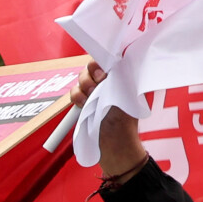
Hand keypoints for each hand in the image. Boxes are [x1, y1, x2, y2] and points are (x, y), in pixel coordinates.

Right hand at [72, 65, 147, 179]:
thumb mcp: (128, 94)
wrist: (115, 143)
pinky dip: (77, 98)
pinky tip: (83, 105)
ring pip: (81, 79)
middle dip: (91, 73)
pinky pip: (74, 93)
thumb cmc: (127, 120)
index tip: (104, 72)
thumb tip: (118, 62)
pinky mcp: (83, 102)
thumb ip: (122, 77)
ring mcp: (94, 92)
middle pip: (91, 66)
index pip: (108, 58)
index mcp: (120, 75)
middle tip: (97, 84)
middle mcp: (106, 81)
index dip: (102, 61)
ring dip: (83, 86)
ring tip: (90, 98)